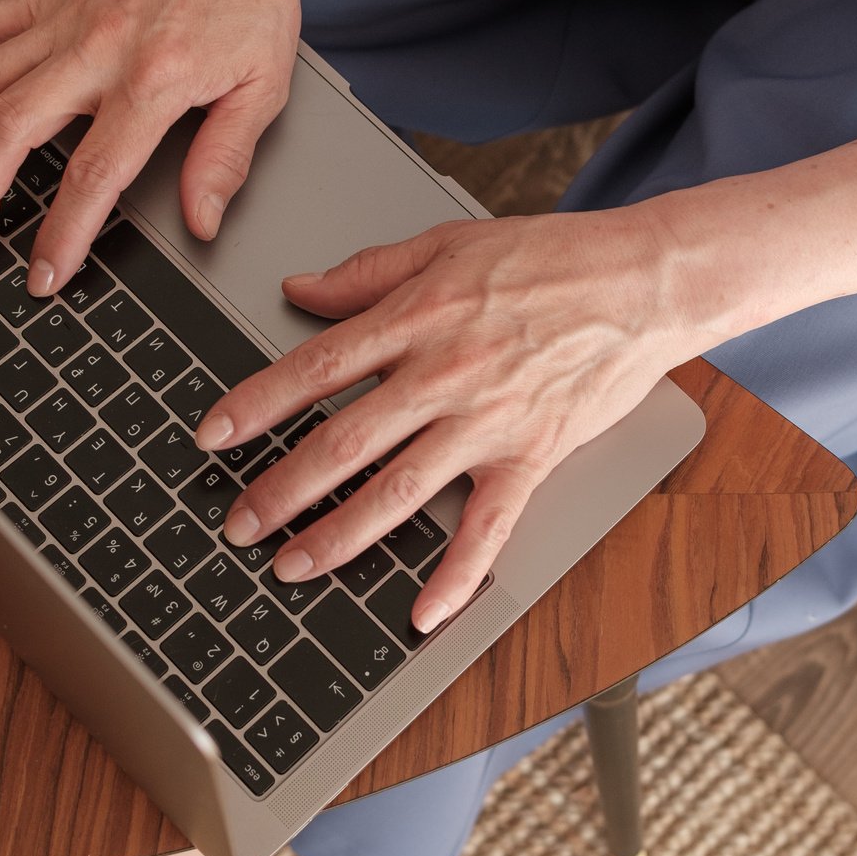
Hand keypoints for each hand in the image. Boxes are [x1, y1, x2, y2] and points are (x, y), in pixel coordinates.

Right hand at [0, 0, 316, 293]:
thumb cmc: (248, 3)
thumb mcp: (262, 91)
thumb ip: (225, 160)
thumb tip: (201, 222)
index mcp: (152, 81)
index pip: (92, 175)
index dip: (61, 234)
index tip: (44, 275)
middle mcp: (96, 49)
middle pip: (11, 129)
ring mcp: (62, 19)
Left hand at [194, 206, 708, 633]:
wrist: (643, 281)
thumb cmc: (553, 258)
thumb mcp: (448, 242)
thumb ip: (368, 271)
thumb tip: (300, 289)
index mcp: (417, 317)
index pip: (317, 368)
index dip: (257, 405)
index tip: (213, 435)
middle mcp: (444, 374)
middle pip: (342, 443)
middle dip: (280, 490)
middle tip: (236, 523)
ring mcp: (487, 422)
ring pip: (398, 492)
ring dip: (339, 537)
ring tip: (292, 568)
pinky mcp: (532, 457)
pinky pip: (487, 528)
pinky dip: (455, 576)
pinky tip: (422, 613)